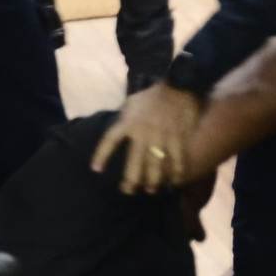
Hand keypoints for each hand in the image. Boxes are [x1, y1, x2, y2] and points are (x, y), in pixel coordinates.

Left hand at [90, 83, 204, 194]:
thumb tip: (118, 126)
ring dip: (153, 181)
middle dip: (131, 180)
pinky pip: (178, 160)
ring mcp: (161, 138)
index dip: (102, 155)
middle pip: (134, 163)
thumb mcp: (132, 102)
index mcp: (129, 122)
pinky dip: (177, 173)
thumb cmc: (153, 94)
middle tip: (129, 190)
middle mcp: (143, 133)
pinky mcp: (178, 139)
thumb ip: (125, 116)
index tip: (96, 169)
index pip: (110, 140)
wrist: (179, 85)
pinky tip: (175, 182)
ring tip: (151, 189)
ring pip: (156, 166)